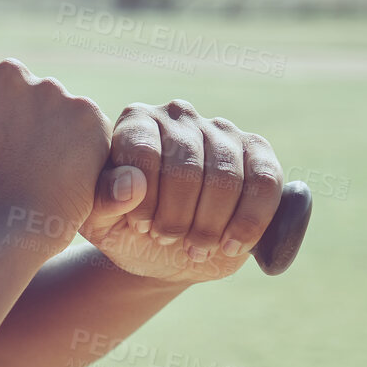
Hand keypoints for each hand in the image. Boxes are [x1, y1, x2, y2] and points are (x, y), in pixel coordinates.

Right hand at [0, 58, 108, 258]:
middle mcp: (7, 73)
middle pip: (24, 88)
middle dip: (24, 116)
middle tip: (21, 159)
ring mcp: (50, 91)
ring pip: (58, 106)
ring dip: (56, 131)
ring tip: (44, 173)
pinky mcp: (86, 113)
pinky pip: (88, 126)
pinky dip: (83, 148)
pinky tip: (66, 177)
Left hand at [79, 100, 283, 282]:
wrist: (166, 251)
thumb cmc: (126, 229)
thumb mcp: (101, 221)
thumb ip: (104, 200)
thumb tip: (131, 184)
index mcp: (136, 122)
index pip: (144, 150)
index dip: (145, 196)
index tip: (141, 227)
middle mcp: (179, 116)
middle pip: (186, 166)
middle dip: (177, 216)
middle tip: (166, 241)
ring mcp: (222, 130)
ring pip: (226, 177)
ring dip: (211, 224)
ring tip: (195, 248)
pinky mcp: (258, 153)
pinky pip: (265, 183)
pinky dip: (249, 222)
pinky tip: (230, 245)